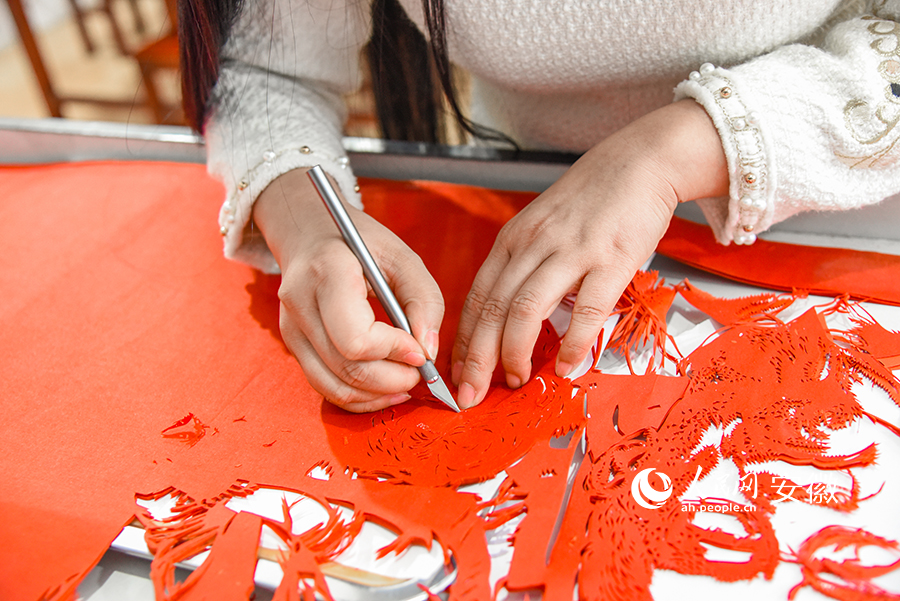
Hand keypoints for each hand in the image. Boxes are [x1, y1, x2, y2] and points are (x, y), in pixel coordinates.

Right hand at [253, 168, 443, 411]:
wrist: (307, 232)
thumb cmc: (359, 242)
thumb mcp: (402, 256)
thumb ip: (424, 300)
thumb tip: (427, 350)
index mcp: (327, 273)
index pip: (355, 337)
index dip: (393, 351)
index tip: (420, 350)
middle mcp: (300, 303)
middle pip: (347, 367)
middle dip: (392, 378)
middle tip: (420, 372)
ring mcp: (290, 328)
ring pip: (334, 385)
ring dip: (377, 395)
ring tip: (407, 382)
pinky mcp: (292, 345)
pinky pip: (324, 386)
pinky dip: (358, 398)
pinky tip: (384, 389)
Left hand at [451, 99, 727, 408]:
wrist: (639, 161)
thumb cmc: (590, 200)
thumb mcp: (541, 225)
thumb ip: (524, 265)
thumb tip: (508, 316)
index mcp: (513, 239)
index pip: (477, 296)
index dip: (464, 340)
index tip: (456, 372)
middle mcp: (534, 244)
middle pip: (492, 308)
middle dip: (476, 357)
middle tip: (470, 394)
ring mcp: (571, 251)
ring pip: (526, 309)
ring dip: (514, 352)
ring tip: (515, 381)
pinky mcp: (610, 258)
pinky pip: (585, 309)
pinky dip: (573, 342)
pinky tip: (566, 365)